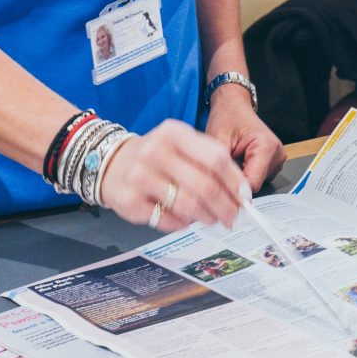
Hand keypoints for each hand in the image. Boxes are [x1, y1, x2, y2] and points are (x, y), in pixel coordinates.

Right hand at [100, 119, 244, 231]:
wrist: (111, 164)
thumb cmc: (156, 157)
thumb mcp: (181, 145)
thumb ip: (210, 162)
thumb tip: (240, 192)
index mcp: (173, 133)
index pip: (216, 158)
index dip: (234, 182)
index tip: (245, 197)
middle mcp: (154, 152)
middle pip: (205, 186)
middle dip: (226, 206)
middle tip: (233, 217)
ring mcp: (140, 177)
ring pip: (188, 206)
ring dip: (207, 217)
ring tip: (212, 219)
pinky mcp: (131, 201)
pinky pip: (169, 220)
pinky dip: (183, 224)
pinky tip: (186, 219)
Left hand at [205, 87, 286, 192]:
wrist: (234, 105)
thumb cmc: (227, 116)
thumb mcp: (217, 139)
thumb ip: (220, 166)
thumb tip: (220, 189)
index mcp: (267, 147)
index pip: (252, 183)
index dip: (234, 189)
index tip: (219, 190)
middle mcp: (277, 155)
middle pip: (255, 184)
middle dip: (236, 180)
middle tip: (223, 165)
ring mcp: (277, 160)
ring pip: (255, 183)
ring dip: (240, 176)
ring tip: (232, 159)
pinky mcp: (273, 163)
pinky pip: (257, 178)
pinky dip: (245, 173)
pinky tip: (238, 160)